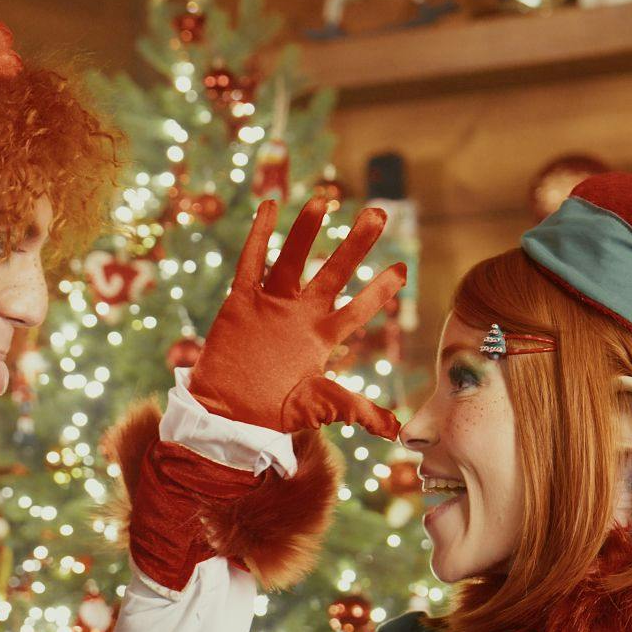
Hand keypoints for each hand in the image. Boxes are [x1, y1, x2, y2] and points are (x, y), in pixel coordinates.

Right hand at [188, 199, 407, 438]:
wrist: (229, 413)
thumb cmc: (275, 411)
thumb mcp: (322, 407)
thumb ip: (360, 411)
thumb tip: (398, 431)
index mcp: (322, 336)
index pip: (358, 308)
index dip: (380, 290)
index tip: (403, 269)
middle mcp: (301, 314)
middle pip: (334, 272)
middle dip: (356, 244)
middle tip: (379, 214)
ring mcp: (272, 305)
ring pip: (293, 259)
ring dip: (307, 231)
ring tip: (324, 200)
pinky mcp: (242, 302)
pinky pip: (251, 263)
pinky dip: (259, 236)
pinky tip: (269, 207)